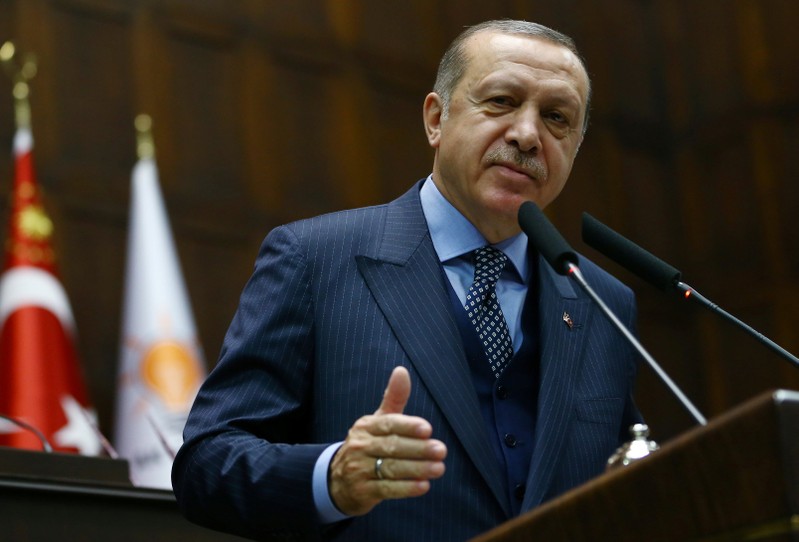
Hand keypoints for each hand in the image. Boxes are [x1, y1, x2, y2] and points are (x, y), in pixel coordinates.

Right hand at [328, 366, 447, 515]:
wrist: (338, 480)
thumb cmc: (368, 445)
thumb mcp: (378, 421)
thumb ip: (394, 398)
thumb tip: (402, 370)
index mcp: (366, 426)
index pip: (388, 424)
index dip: (408, 426)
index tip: (428, 429)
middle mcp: (360, 446)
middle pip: (392, 447)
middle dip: (418, 449)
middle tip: (441, 450)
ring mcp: (359, 469)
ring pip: (391, 468)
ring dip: (417, 469)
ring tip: (439, 468)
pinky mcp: (362, 491)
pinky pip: (387, 489)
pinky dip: (406, 488)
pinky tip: (423, 486)